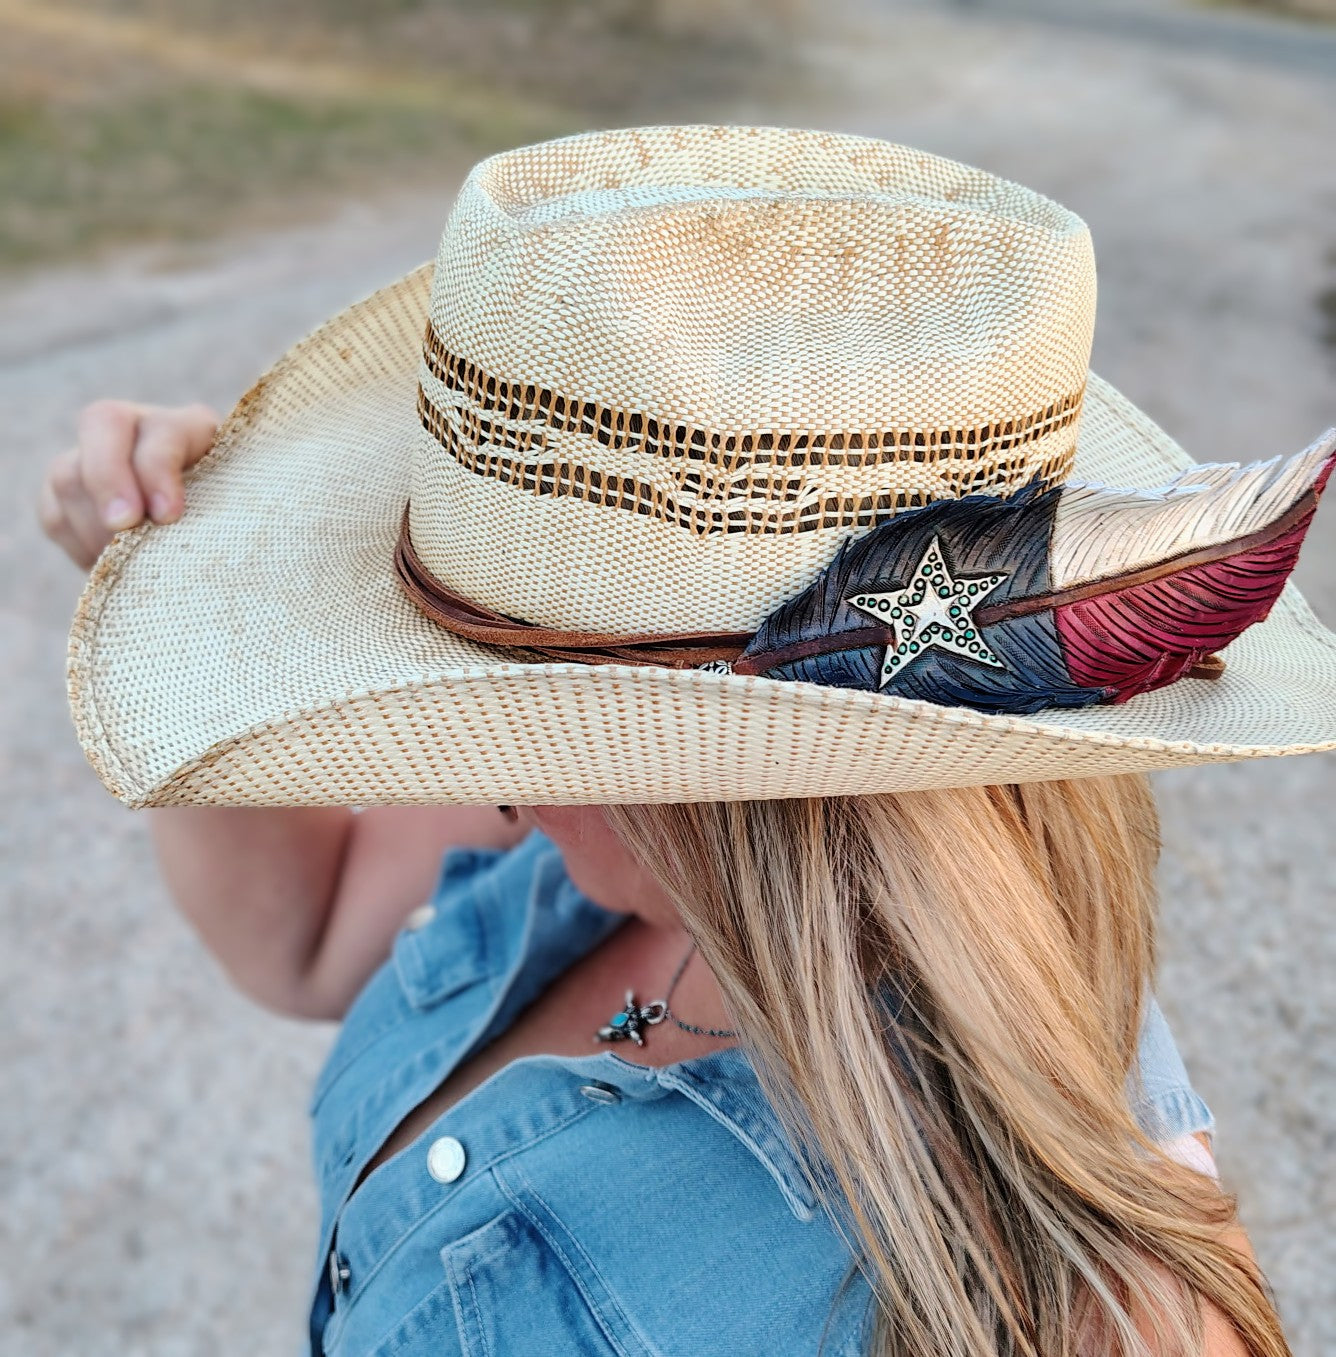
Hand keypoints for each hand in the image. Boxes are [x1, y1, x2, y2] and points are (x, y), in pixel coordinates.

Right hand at [38, 399, 219, 568]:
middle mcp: (140, 426)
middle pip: (102, 422)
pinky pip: (54, 513)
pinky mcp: (68, 491)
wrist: (210, 545)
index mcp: (191, 427)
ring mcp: (97, 454)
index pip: (164, 428)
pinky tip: (106, 566)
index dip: (158, 469)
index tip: (168, 516)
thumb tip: (179, 530)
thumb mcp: (239, 516)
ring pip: (69, 473)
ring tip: (125, 562)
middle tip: (123, 525)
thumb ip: (222, 513)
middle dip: (108, 478)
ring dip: (94, 525)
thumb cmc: (237, 530)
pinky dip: (77, 543)